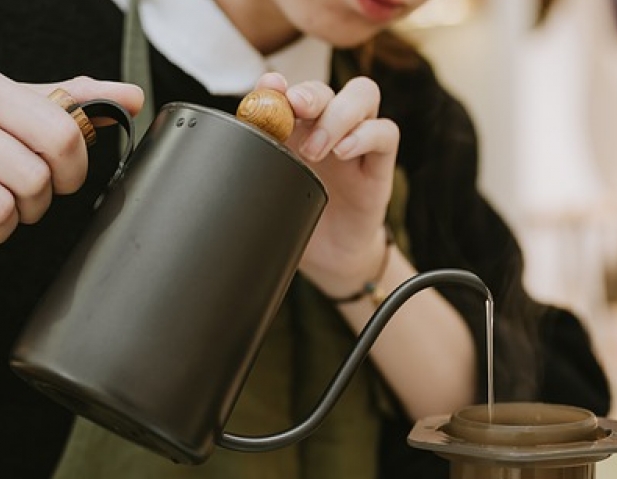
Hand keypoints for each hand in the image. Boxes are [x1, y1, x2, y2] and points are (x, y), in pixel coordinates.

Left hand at [254, 73, 399, 296]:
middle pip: (326, 88)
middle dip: (309, 94)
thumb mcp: (272, 191)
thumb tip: (230, 144)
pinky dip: (366, 135)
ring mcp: (357, 140)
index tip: (267, 87)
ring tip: (316, 148)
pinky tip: (345, 151)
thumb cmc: (302, 218)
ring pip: (363, 95)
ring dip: (337, 114)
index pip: (290, 91)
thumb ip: (257, 163)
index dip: (278, 84)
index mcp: (296, 129)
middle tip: (294, 109)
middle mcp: (328, 127)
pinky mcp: (379, 163)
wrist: (331, 257)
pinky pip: (386, 132)